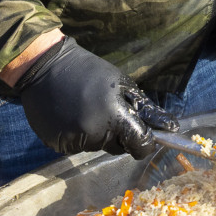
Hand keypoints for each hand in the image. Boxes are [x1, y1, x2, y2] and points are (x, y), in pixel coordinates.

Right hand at [11, 37, 156, 157]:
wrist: (44, 67)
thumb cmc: (89, 72)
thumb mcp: (123, 84)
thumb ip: (146, 110)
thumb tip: (171, 128)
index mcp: (115, 118)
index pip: (140, 145)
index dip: (145, 143)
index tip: (142, 136)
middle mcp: (94, 134)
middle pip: (117, 147)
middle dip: (117, 134)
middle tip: (104, 110)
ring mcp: (73, 141)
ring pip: (96, 147)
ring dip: (96, 134)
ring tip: (83, 109)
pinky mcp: (57, 145)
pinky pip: (76, 146)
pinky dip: (76, 135)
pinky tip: (69, 115)